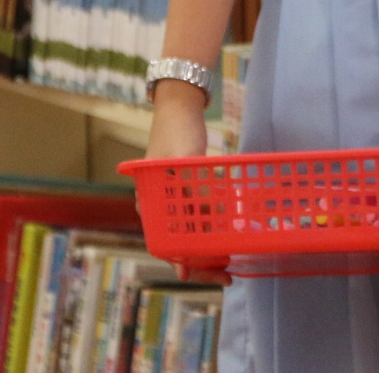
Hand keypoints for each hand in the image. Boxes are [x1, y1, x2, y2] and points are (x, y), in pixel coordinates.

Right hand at [141, 84, 231, 284]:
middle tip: (227, 274)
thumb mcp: (186, 163)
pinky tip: (228, 233)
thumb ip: (195, 193)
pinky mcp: (185, 190)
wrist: (180, 105)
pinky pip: (197, 217)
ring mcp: (170, 199)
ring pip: (189, 233)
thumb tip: (211, 224)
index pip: (164, 245)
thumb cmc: (177, 132)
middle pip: (178, 244)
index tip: (203, 273)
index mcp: (148, 203)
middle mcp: (156, 206)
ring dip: (208, 247)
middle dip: (201, 262)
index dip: (184, 262)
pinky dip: (211, 228)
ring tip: (230, 259)